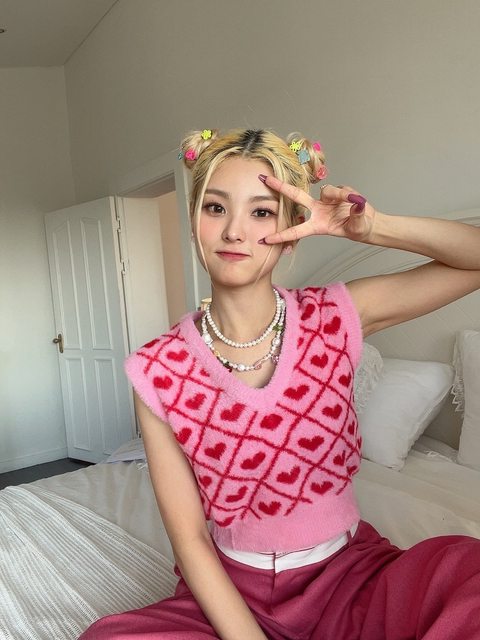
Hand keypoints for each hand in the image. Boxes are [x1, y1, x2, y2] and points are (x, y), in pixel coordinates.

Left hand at [260, 176, 375, 244]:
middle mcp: (318, 210)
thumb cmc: (358, 229)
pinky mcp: (336, 192)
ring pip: (327, 190)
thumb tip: (357, 202)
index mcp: (318, 225)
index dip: (281, 236)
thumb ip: (357, 214)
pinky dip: (348, 192)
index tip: (266, 239)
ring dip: (340, 194)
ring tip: (353, 200)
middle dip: (281, 187)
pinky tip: (354, 199)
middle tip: (265, 179)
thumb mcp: (358, 226)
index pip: (296, 231)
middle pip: (297, 196)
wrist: (367, 222)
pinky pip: (340, 188)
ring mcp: (326, 200)